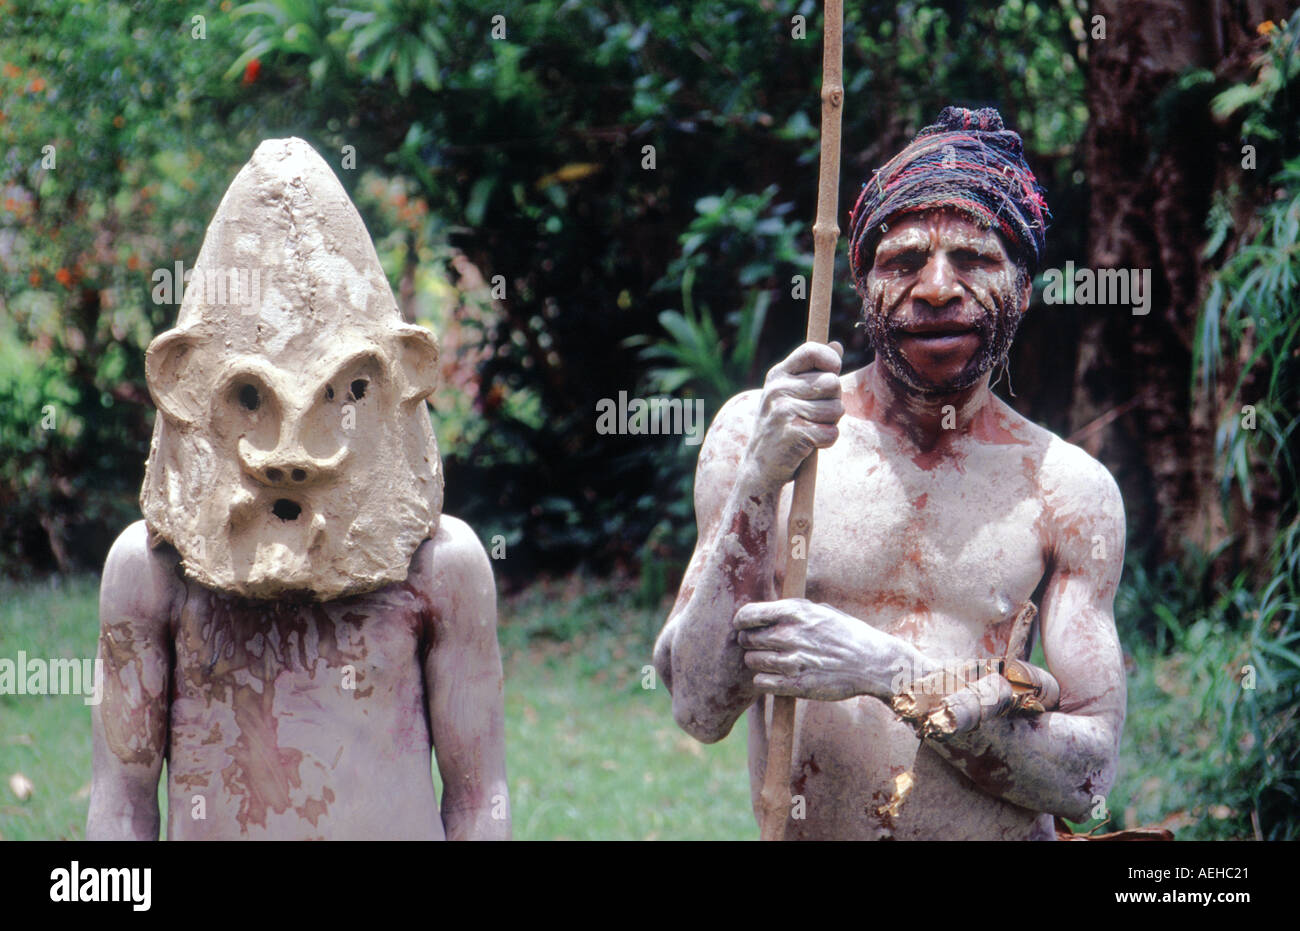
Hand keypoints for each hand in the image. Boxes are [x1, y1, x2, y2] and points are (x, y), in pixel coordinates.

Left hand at [733, 598, 899, 701]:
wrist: (874, 663)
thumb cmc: (848, 634)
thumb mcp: (821, 611)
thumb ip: (793, 610)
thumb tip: (767, 611)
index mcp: (794, 612)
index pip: (747, 615)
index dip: (741, 622)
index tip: (744, 627)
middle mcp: (790, 634)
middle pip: (747, 639)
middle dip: (751, 643)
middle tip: (762, 647)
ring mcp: (793, 661)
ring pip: (752, 661)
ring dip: (757, 662)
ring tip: (773, 662)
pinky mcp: (797, 685)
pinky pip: (762, 683)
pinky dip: (765, 681)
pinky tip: (777, 678)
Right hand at [742, 341, 842, 492]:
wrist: (760, 466)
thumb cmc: (781, 427)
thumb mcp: (789, 393)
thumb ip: (812, 370)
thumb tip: (837, 345)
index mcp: (778, 375)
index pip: (812, 351)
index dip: (830, 361)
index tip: (830, 374)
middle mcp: (778, 389)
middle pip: (833, 382)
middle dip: (832, 401)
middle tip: (814, 415)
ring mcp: (784, 410)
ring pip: (836, 409)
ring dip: (830, 423)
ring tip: (809, 429)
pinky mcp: (794, 433)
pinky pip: (832, 432)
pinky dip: (827, 441)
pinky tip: (809, 444)